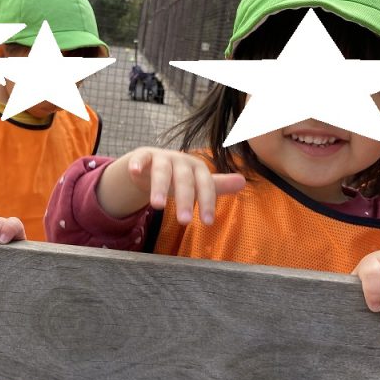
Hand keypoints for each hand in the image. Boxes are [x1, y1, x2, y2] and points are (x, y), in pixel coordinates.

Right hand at [99, 147, 244, 223]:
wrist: (152, 162)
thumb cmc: (179, 176)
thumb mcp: (198, 181)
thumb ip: (217, 185)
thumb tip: (243, 182)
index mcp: (197, 168)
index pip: (205, 185)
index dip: (207, 203)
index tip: (207, 222)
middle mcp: (181, 161)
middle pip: (184, 180)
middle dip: (185, 200)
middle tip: (184, 222)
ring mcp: (161, 158)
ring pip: (162, 171)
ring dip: (160, 187)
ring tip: (158, 206)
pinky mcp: (144, 156)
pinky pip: (141, 159)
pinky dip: (138, 164)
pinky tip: (135, 172)